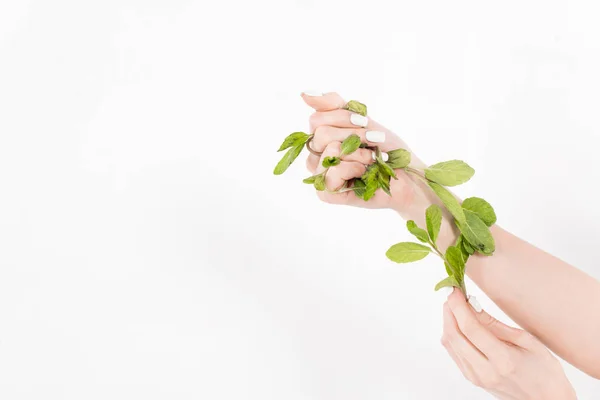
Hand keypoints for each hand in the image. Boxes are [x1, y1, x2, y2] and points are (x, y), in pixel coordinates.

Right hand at [301, 92, 454, 243]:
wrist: (408, 175)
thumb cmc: (386, 149)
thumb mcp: (361, 120)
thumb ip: (333, 106)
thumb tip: (304, 93)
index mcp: (322, 138)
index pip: (316, 119)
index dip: (342, 118)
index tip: (364, 123)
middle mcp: (317, 156)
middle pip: (320, 134)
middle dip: (353, 136)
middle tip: (373, 142)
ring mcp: (321, 175)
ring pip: (327, 153)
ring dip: (357, 153)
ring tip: (372, 160)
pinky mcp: (327, 194)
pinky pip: (330, 175)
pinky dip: (352, 169)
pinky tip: (364, 173)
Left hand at [442, 289, 576, 399]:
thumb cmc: (544, 371)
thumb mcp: (527, 341)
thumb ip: (495, 325)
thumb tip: (472, 306)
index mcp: (503, 360)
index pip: (470, 328)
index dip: (458, 306)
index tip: (454, 290)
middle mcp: (485, 371)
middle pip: (454, 335)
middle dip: (449, 311)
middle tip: (452, 295)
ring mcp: (476, 378)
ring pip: (450, 344)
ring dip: (448, 322)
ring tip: (456, 306)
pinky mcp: (472, 379)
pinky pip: (454, 353)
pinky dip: (452, 335)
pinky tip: (459, 324)